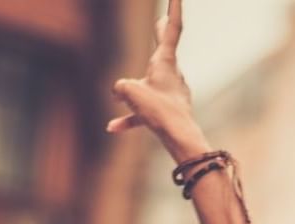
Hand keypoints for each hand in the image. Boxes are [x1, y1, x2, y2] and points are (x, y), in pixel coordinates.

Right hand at [107, 0, 207, 160]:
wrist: (181, 140)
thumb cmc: (160, 112)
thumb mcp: (130, 92)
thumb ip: (120, 87)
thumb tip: (119, 92)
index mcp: (166, 62)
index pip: (172, 28)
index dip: (174, 9)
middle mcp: (172, 74)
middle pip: (164, 48)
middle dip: (161, 33)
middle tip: (162, 19)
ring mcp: (172, 93)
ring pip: (149, 84)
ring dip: (136, 88)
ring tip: (121, 96)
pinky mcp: (168, 112)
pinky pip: (145, 112)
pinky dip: (131, 118)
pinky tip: (113, 128)